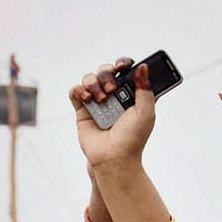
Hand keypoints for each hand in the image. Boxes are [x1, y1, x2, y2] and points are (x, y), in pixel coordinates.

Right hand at [69, 58, 155, 172]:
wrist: (114, 157)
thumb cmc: (132, 138)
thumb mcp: (146, 112)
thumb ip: (145, 89)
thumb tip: (143, 67)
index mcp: (130, 95)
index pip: (125, 72)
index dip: (123, 64)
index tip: (122, 66)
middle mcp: (113, 97)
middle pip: (105, 71)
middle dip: (107, 75)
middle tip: (112, 91)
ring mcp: (97, 102)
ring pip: (89, 78)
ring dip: (94, 84)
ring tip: (101, 100)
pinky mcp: (82, 110)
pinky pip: (75, 90)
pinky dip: (79, 90)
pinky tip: (88, 100)